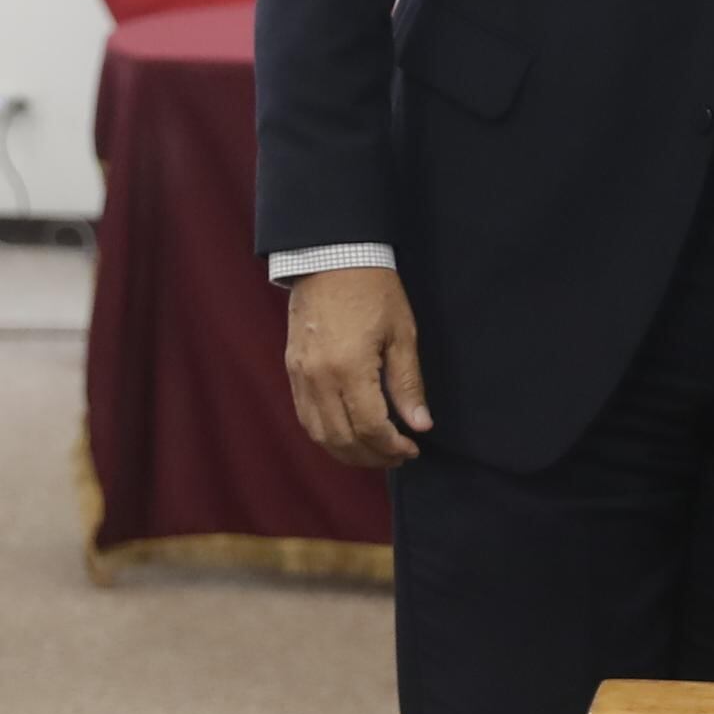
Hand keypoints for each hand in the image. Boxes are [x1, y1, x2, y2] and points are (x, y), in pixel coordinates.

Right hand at [283, 267, 432, 469]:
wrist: (331, 257)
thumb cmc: (372, 289)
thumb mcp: (401, 333)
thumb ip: (408, 384)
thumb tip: (420, 424)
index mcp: (349, 368)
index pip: (371, 428)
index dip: (393, 446)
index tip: (412, 448)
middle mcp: (319, 378)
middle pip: (343, 439)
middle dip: (373, 456)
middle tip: (398, 455)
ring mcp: (301, 376)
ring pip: (320, 435)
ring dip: (348, 452)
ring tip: (375, 452)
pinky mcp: (292, 370)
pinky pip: (305, 417)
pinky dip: (327, 435)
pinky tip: (348, 434)